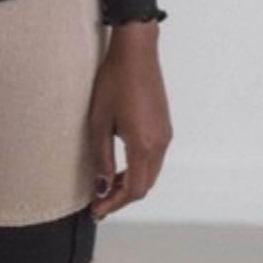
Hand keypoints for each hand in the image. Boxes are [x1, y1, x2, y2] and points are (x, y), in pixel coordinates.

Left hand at [87, 22, 171, 221]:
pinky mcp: (164, 125)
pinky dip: (138, 168)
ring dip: (130, 183)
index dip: (114, 203)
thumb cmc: (114, 80)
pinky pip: (154, 158)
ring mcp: (165, 134)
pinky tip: (121, 165)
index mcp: (144, 144)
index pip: (133, 189)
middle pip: (145, 185)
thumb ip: (102, 156)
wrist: (136, 51)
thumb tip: (102, 186)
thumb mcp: (100, 120)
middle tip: (99, 202)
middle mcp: (160, 143)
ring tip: (107, 186)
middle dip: (122, 197)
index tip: (97, 211)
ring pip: (150, 172)